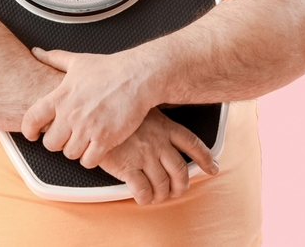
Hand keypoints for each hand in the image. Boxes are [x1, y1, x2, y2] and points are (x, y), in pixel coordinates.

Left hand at [21, 47, 156, 168]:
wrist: (137, 76)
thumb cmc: (109, 68)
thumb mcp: (78, 61)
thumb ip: (54, 58)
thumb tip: (36, 51)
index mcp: (61, 96)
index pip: (32, 119)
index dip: (29, 130)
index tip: (33, 134)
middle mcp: (71, 114)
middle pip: (50, 144)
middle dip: (57, 143)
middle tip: (66, 137)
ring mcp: (88, 128)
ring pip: (70, 154)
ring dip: (76, 150)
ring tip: (83, 141)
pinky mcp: (105, 139)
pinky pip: (89, 161)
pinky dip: (91, 158)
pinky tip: (96, 148)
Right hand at [99, 108, 218, 205]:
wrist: (92, 112)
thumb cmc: (114, 108)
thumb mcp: (141, 106)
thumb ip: (155, 116)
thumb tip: (163, 118)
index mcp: (164, 126)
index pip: (193, 143)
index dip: (205, 158)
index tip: (211, 167)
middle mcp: (158, 142)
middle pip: (180, 171)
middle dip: (182, 186)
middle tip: (177, 190)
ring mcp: (144, 155)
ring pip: (163, 184)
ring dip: (162, 195)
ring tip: (157, 196)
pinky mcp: (127, 167)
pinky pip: (143, 190)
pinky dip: (145, 198)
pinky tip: (142, 197)